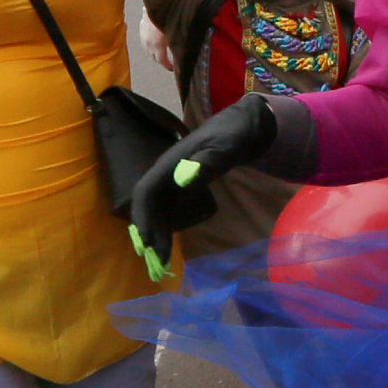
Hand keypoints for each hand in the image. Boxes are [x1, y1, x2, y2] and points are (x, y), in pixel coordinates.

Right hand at [126, 94, 294, 266]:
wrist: (245, 128)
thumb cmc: (234, 135)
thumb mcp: (226, 147)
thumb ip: (208, 162)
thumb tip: (185, 179)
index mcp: (170, 162)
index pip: (145, 191)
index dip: (143, 215)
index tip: (146, 240)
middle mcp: (166, 171)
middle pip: (147, 204)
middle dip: (149, 230)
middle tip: (156, 259)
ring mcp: (173, 178)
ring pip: (156, 208)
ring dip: (156, 232)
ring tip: (161, 259)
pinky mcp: (182, 185)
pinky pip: (167, 208)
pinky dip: (165, 225)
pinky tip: (168, 242)